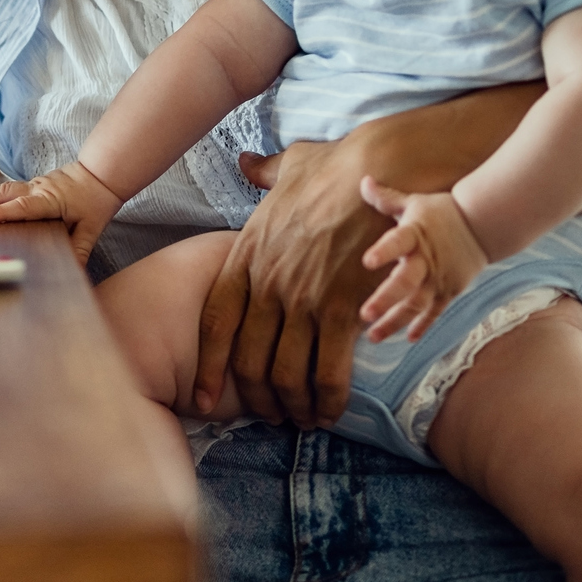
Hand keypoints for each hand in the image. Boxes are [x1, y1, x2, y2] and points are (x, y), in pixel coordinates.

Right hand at [0, 161, 122, 265]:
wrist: (103, 173)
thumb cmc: (97, 200)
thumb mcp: (92, 228)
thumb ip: (81, 249)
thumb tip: (74, 271)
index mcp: (51, 200)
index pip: (23, 206)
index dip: (2, 212)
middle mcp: (39, 189)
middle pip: (4, 193)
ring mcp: (35, 184)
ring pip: (4, 189)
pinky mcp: (34, 184)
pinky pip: (10, 189)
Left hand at [193, 84, 544, 429]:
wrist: (377, 169)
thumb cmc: (336, 166)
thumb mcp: (287, 166)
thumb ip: (263, 173)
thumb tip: (245, 162)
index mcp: (247, 254)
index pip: (215, 322)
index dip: (208, 366)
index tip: (203, 397)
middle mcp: (267, 283)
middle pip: (248, 360)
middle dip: (256, 398)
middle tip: (270, 414)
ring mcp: (302, 298)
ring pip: (286, 374)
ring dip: (294, 406)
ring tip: (304, 418)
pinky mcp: (340, 308)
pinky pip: (329, 370)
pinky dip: (329, 399)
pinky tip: (333, 409)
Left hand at [358, 178, 488, 341]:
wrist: (483, 225)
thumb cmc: (442, 212)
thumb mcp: (414, 202)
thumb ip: (386, 198)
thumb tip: (363, 180)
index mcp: (415, 234)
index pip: (397, 242)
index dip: (383, 251)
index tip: (367, 261)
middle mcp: (426, 260)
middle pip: (405, 283)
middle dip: (385, 299)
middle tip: (365, 314)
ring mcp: (439, 278)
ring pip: (416, 304)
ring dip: (395, 321)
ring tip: (373, 335)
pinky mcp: (449, 290)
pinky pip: (435, 312)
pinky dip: (422, 325)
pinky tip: (408, 338)